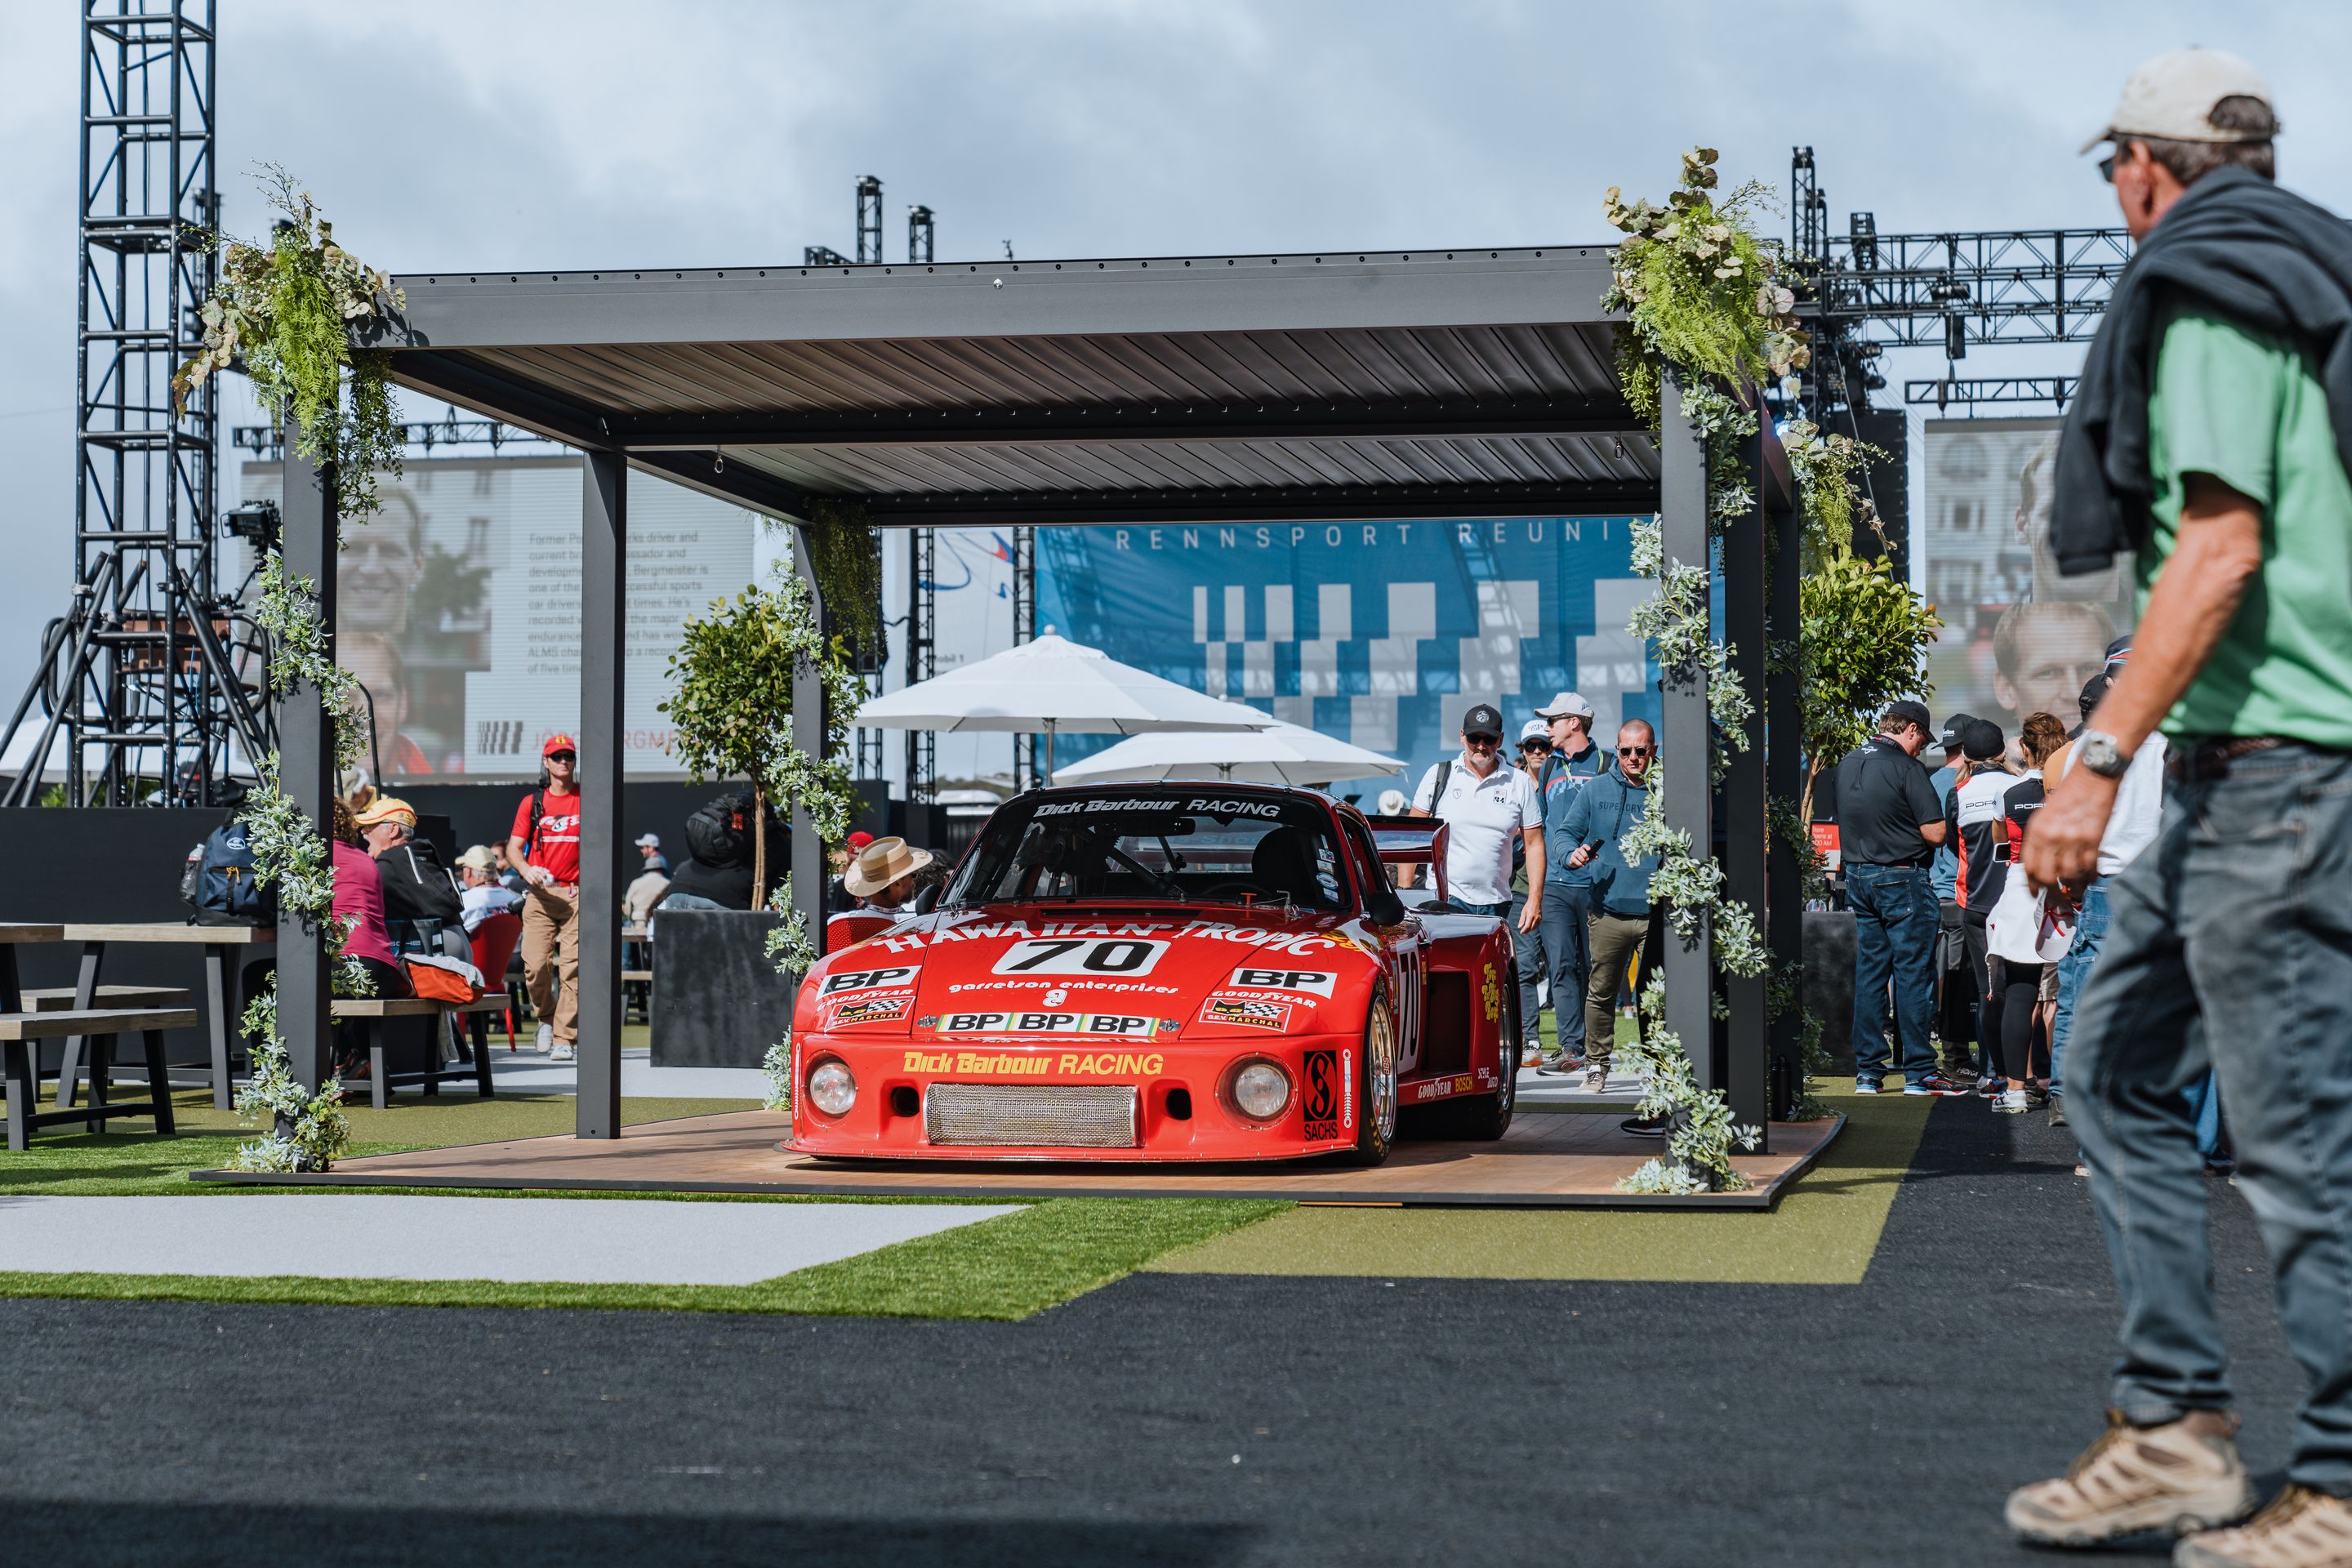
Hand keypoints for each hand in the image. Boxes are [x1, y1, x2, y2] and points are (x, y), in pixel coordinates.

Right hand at [525, 863, 553, 888]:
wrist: (524, 869)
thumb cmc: (533, 869)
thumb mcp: (537, 868)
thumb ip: (543, 869)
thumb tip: (549, 871)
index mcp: (535, 867)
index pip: (540, 871)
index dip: (543, 874)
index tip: (545, 878)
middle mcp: (531, 870)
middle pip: (536, 876)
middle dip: (539, 880)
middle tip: (542, 883)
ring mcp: (528, 873)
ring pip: (533, 879)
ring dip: (536, 883)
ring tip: (539, 885)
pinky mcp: (525, 877)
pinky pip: (529, 881)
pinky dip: (532, 884)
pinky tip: (535, 885)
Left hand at [1516, 900, 1541, 933]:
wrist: (1535, 901)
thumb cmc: (1528, 906)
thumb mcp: (1523, 912)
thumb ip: (1521, 920)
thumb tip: (1519, 926)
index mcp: (1530, 916)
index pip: (1527, 926)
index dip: (1524, 930)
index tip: (1521, 932)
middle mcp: (1535, 918)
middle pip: (1531, 928)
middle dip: (1527, 931)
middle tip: (1523, 931)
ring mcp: (1539, 919)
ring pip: (1534, 927)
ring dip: (1530, 929)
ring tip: (1526, 929)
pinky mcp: (1541, 919)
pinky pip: (1537, 925)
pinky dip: (1533, 927)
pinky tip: (1530, 926)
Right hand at [1567, 844, 1592, 868]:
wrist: (1575, 861)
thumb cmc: (1583, 858)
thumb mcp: (1589, 856)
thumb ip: (1593, 856)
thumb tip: (1597, 856)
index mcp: (1583, 848)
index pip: (1584, 845)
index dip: (1587, 847)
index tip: (1589, 850)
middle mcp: (1578, 850)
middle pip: (1580, 850)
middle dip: (1584, 854)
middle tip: (1587, 859)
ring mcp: (1574, 854)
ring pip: (1577, 855)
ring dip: (1582, 859)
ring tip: (1585, 863)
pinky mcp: (1571, 858)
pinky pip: (1574, 860)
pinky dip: (1579, 863)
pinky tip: (1581, 865)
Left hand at [2022, 766, 2118, 894]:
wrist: (2093, 775)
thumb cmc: (2069, 793)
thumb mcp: (2044, 813)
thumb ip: (2040, 837)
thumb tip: (2038, 863)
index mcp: (2036, 830)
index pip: (2028, 866)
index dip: (2032, 885)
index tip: (2035, 894)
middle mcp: (2052, 837)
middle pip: (2047, 876)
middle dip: (2052, 892)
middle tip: (2058, 900)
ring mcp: (2073, 839)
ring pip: (2069, 876)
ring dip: (2073, 889)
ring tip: (2076, 893)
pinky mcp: (2094, 840)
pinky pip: (2090, 868)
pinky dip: (2090, 878)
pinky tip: (2089, 880)